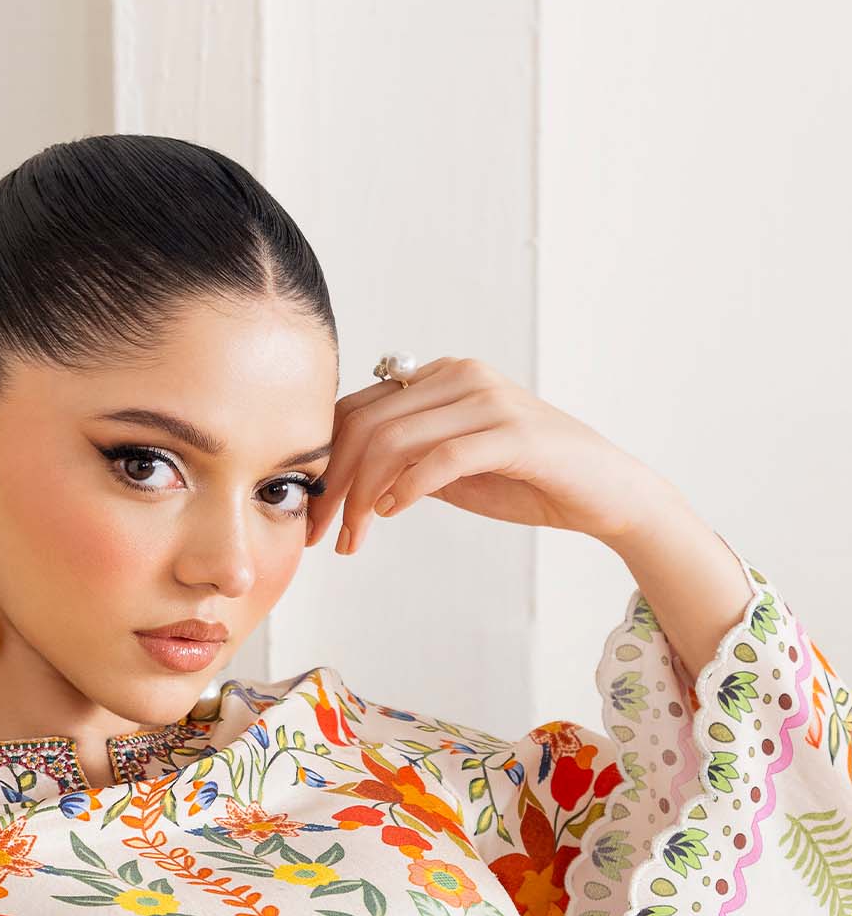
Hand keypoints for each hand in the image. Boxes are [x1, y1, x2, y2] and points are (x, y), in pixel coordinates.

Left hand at [305, 354, 675, 556]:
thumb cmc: (529, 481)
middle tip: (318, 533)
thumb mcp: (452, 470)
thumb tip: (350, 477)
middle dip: (333, 484)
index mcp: (444, 376)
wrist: (604, 493)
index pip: (360, 408)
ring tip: (351, 539)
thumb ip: (407, 461)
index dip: (325, 461)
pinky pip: (441, 457)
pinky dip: (407, 488)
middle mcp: (462, 376)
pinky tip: (390, 515)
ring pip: (396, 441)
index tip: (310, 513)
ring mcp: (489, 401)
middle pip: (368, 423)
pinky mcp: (514, 435)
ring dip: (361, 498)